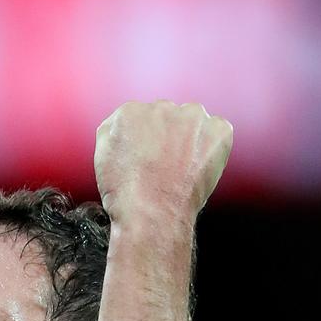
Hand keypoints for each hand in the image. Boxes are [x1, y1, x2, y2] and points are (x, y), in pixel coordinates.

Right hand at [93, 101, 232, 223]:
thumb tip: (126, 124)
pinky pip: (218, 130)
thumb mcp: (102, 156)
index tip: (147, 156)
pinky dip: (213, 145)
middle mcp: (161, 107)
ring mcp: (191, 117)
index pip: (141, 117)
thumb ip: (113, 129)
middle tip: (164, 164)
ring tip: (182, 167)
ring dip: (190, 137)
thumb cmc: (125, 193)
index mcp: (130, 111)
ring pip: (193, 121)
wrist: (151, 213)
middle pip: (167, 116)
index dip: (145, 140)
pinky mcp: (217, 129)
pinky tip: (199, 166)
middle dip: (167, 135)